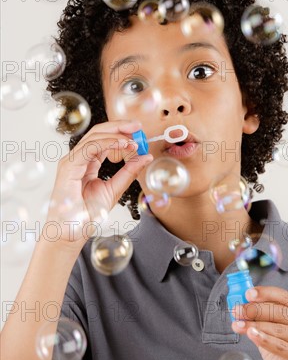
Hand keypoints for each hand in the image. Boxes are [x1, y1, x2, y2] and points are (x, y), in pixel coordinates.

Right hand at [45, 119, 152, 244]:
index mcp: (87, 161)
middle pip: (98, 132)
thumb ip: (129, 172)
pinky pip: (89, 148)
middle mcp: (78, 158)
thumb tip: (146, 157)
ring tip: (134, 141)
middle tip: (138, 127)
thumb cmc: (86, 214)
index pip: (104, 139)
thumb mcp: (115, 189)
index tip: (139, 133)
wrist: (71, 233)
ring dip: (116, 135)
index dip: (121, 132)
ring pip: (94, 136)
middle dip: (119, 126)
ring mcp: (71, 161)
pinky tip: (122, 145)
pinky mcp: (68, 167)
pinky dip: (107, 143)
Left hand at [231, 286, 287, 359]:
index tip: (248, 294)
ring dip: (254, 326)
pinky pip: (280, 346)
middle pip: (279, 311)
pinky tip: (252, 335)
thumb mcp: (273, 330)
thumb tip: (242, 305)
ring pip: (278, 329)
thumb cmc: (286, 351)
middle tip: (238, 311)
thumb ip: (262, 317)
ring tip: (239, 325)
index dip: (264, 293)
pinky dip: (264, 339)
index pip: (283, 296)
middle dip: (254, 310)